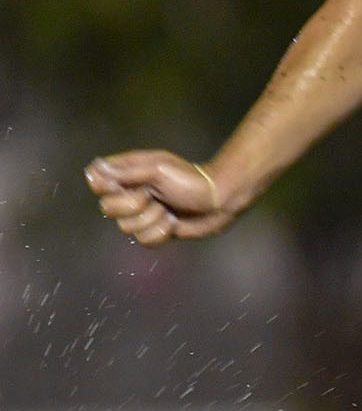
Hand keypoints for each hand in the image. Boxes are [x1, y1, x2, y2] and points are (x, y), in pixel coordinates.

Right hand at [84, 151, 235, 246]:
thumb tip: (94, 170)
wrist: (217, 200)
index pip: (97, 181)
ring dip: (151, 219)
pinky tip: (172, 223)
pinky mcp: (154, 231)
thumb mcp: (157, 169)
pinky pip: (143, 241)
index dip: (106, 187)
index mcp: (128, 173)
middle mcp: (130, 193)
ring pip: (126, 227)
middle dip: (133, 206)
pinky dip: (160, 233)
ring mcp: (141, 214)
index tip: (123, 184)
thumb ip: (125, 172)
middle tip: (153, 197)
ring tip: (167, 209)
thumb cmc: (189, 179)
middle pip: (107, 209)